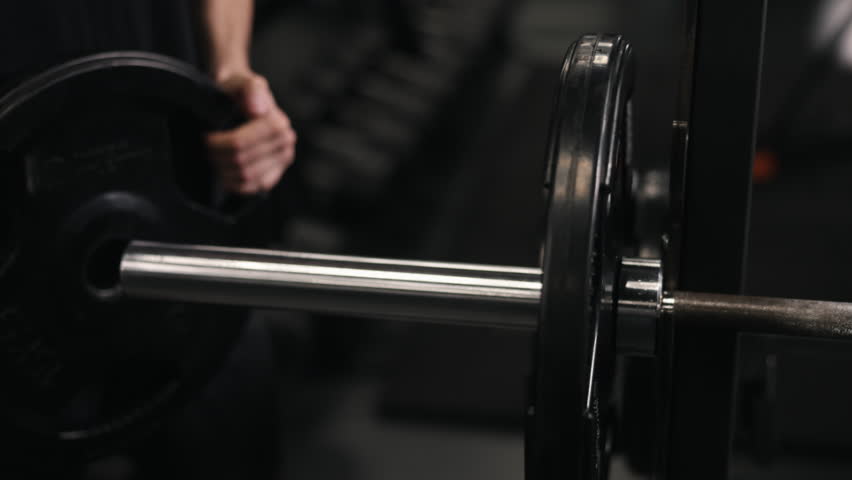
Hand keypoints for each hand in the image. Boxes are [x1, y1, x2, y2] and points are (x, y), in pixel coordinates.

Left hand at [206, 72, 296, 193]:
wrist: (242, 98)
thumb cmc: (239, 90)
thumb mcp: (242, 81)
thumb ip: (251, 89)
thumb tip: (257, 110)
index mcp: (278, 124)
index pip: (240, 144)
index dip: (217, 144)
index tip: (206, 137)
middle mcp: (286, 144)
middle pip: (241, 162)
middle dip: (217, 157)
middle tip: (206, 148)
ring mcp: (282, 161)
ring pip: (245, 177)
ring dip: (224, 171)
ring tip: (214, 158)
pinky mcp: (275, 174)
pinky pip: (253, 188)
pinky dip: (234, 184)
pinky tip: (224, 173)